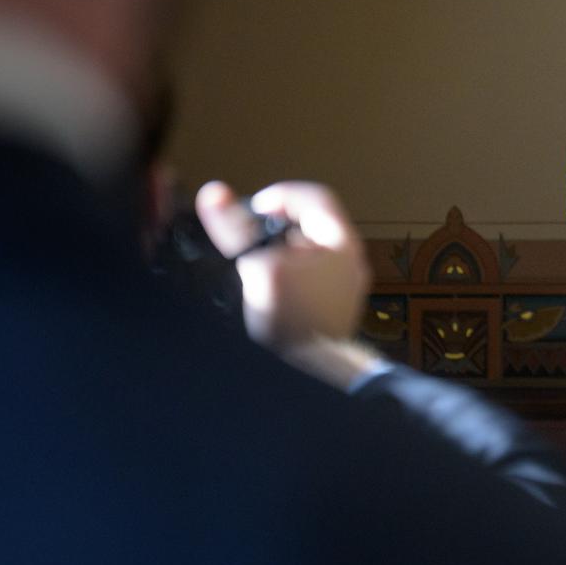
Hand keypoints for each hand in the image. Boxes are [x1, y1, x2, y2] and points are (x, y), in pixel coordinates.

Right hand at [195, 180, 369, 349]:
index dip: (280, 196)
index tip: (255, 209)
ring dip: (280, 250)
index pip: (316, 198)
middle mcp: (350, 261)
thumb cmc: (294, 322)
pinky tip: (269, 289)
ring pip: (308, 251)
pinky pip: (308, 275)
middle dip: (276, 227)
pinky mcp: (331, 304)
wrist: (311, 369)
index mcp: (343, 244)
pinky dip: (287, 272)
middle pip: (311, 224)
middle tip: (252, 236)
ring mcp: (344, 284)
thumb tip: (215, 194)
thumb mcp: (260, 268)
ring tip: (257, 264)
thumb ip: (238, 230)